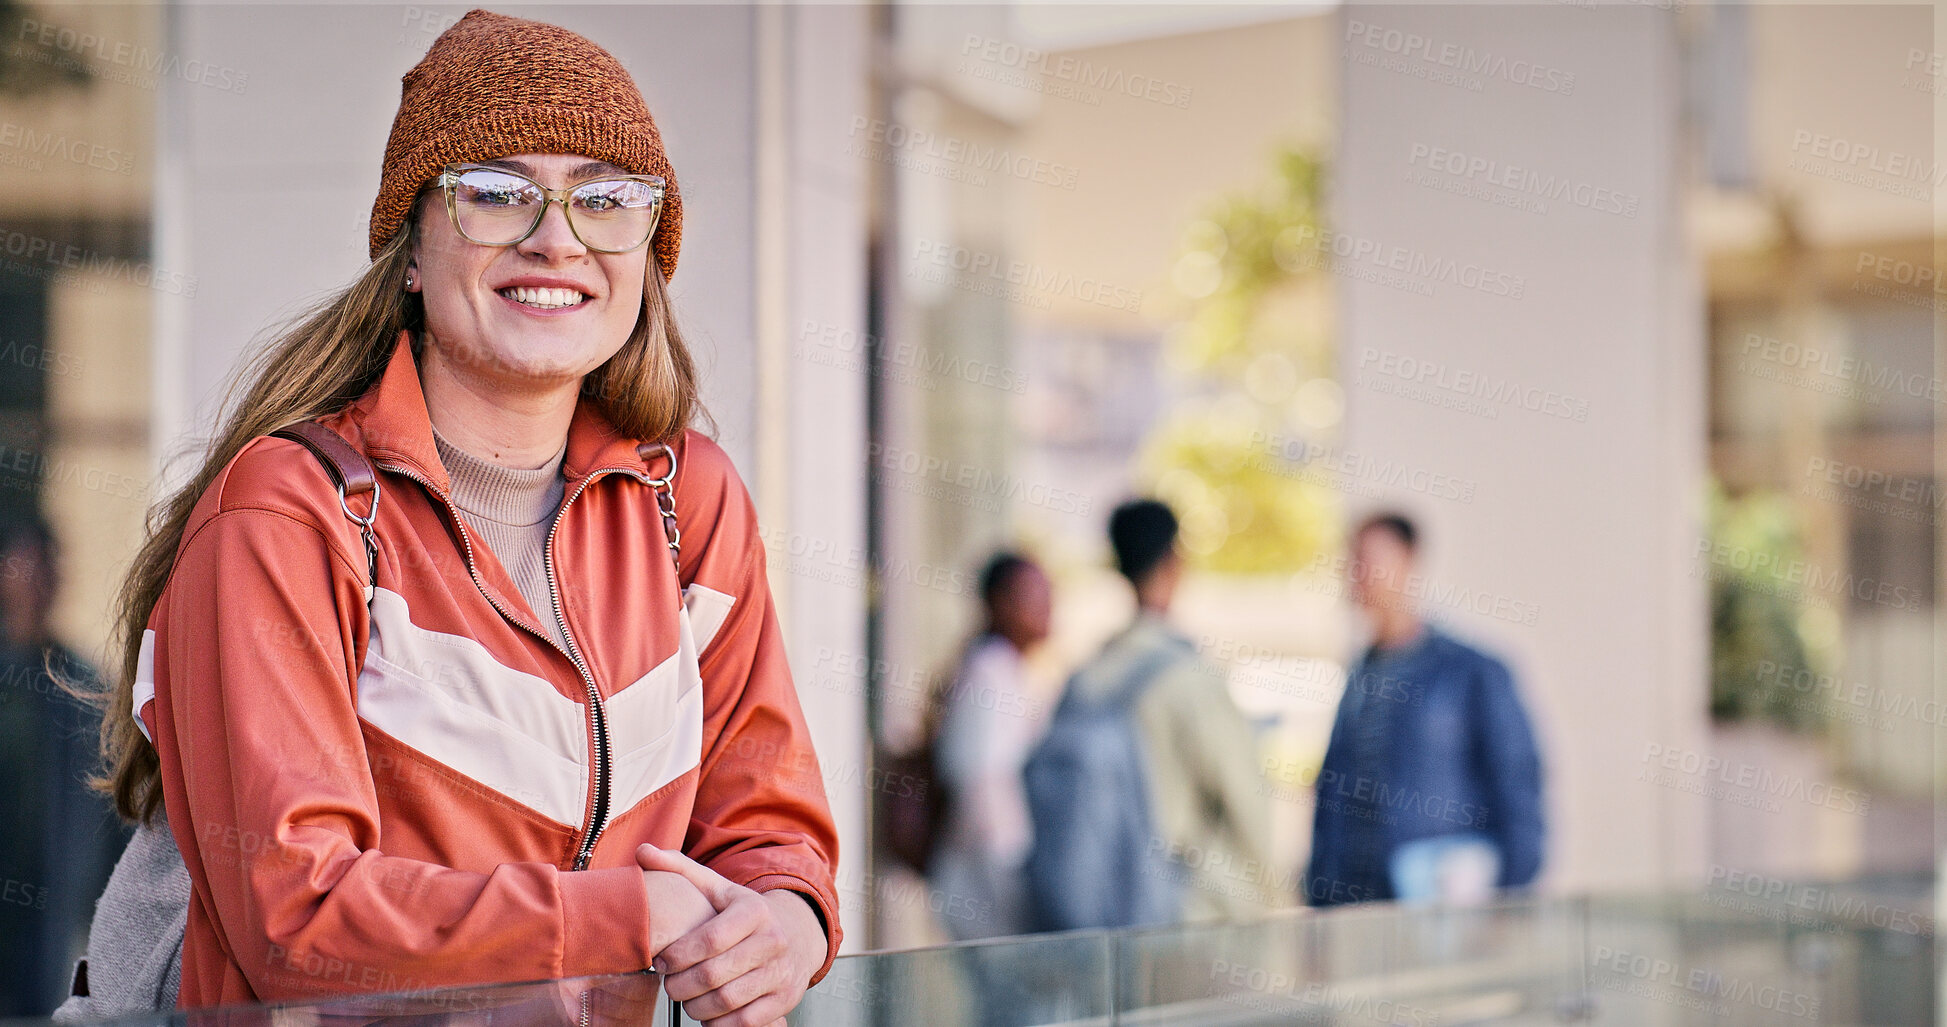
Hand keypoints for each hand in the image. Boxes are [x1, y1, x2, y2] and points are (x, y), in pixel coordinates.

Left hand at [637, 844, 826, 1026]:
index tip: (661, 961)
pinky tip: (708, 1012)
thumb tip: (644, 852)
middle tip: (670, 983)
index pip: (709, 940)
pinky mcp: (786, 1000)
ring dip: (695, 1006)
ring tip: (687, 997)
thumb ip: (679, 870)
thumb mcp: (717, 888)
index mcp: (754, 910)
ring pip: (725, 1001)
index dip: (677, 956)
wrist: (797, 935)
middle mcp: (774, 940)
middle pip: (712, 975)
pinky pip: (744, 1023)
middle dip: (680, 985)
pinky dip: (718, 1023)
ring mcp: (781, 972)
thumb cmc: (744, 915)